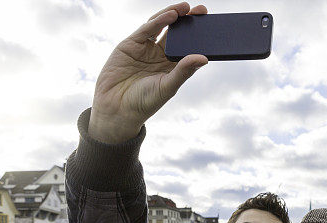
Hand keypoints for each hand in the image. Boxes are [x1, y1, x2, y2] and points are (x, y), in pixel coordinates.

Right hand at [88, 2, 208, 143]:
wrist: (116, 108)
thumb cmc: (143, 103)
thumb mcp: (167, 87)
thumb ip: (184, 71)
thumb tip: (204, 58)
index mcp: (171, 68)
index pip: (187, 48)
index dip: (198, 37)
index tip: (210, 26)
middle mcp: (159, 56)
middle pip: (176, 34)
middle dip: (188, 21)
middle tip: (201, 10)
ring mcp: (145, 49)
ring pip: (161, 26)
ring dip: (173, 15)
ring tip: (186, 7)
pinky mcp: (131, 44)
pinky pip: (147, 29)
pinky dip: (159, 20)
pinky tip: (171, 15)